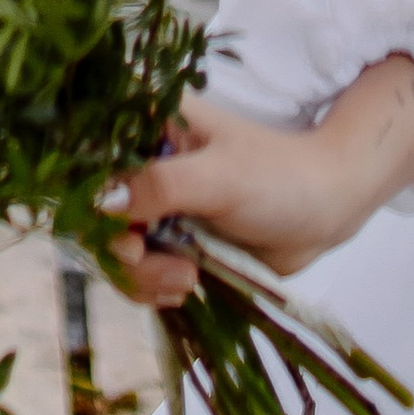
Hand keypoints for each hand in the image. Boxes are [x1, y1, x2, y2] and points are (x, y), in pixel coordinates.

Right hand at [103, 58, 413, 309]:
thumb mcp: (220, 177)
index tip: (123, 230)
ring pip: (114, 252)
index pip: (88, 159)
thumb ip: (159, 185)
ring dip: (142, 276)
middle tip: (162, 265)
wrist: (325, 210)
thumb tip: (102, 201)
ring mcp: (156, 206)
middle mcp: (144, 164)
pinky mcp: (170, 242)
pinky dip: (155, 288)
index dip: (90, 200)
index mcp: (151, 127)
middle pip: (95, 216)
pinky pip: (138, 273)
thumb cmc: (279, 177)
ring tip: (188, 278)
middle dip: (122, 252)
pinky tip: (188, 286)